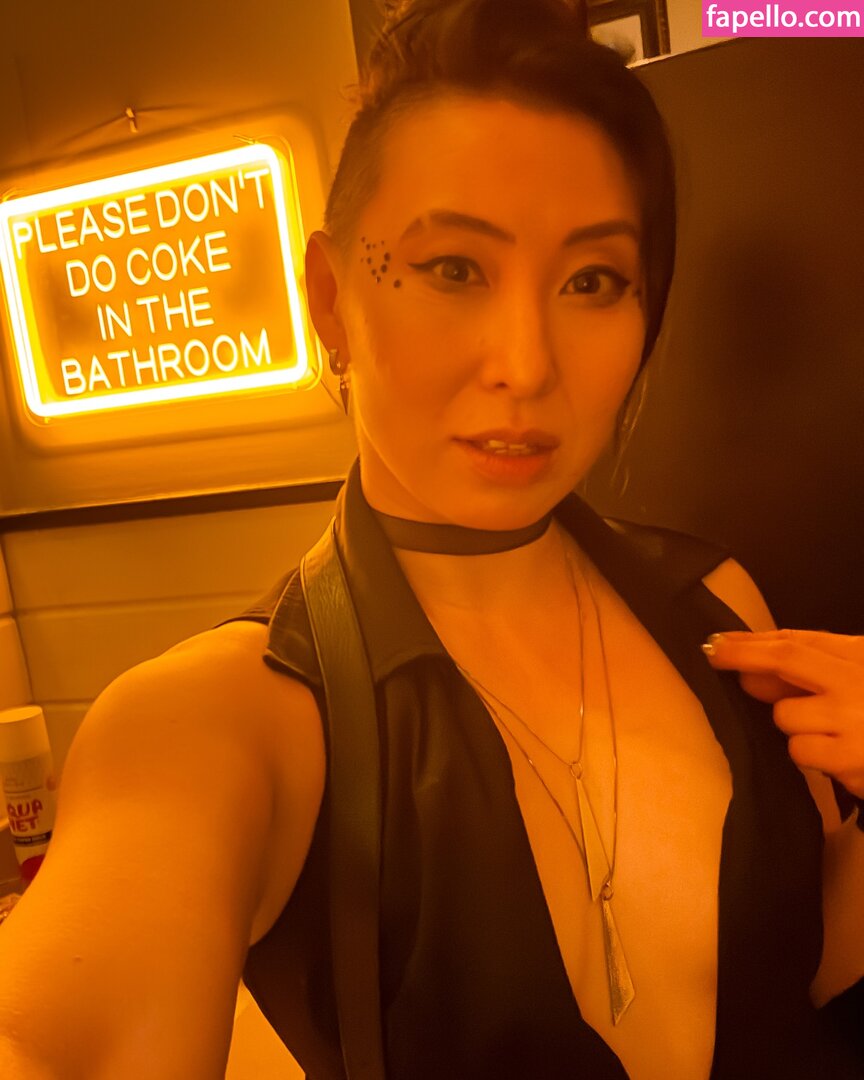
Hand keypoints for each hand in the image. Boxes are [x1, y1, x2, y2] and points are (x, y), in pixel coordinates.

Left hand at [702, 629, 863, 797]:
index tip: (716, 641)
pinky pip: (801, 751)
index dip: (750, 642)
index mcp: (860, 656)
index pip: (795, 642)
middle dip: (743, 658)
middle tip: (717, 658)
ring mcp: (851, 720)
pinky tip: (842, 755)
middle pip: (783, 661)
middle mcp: (855, 682)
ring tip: (833, 733)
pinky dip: (813, 754)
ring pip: (785, 718)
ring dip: (796, 726)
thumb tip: (752, 673)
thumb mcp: (862, 671)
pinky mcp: (848, 759)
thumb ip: (817, 668)